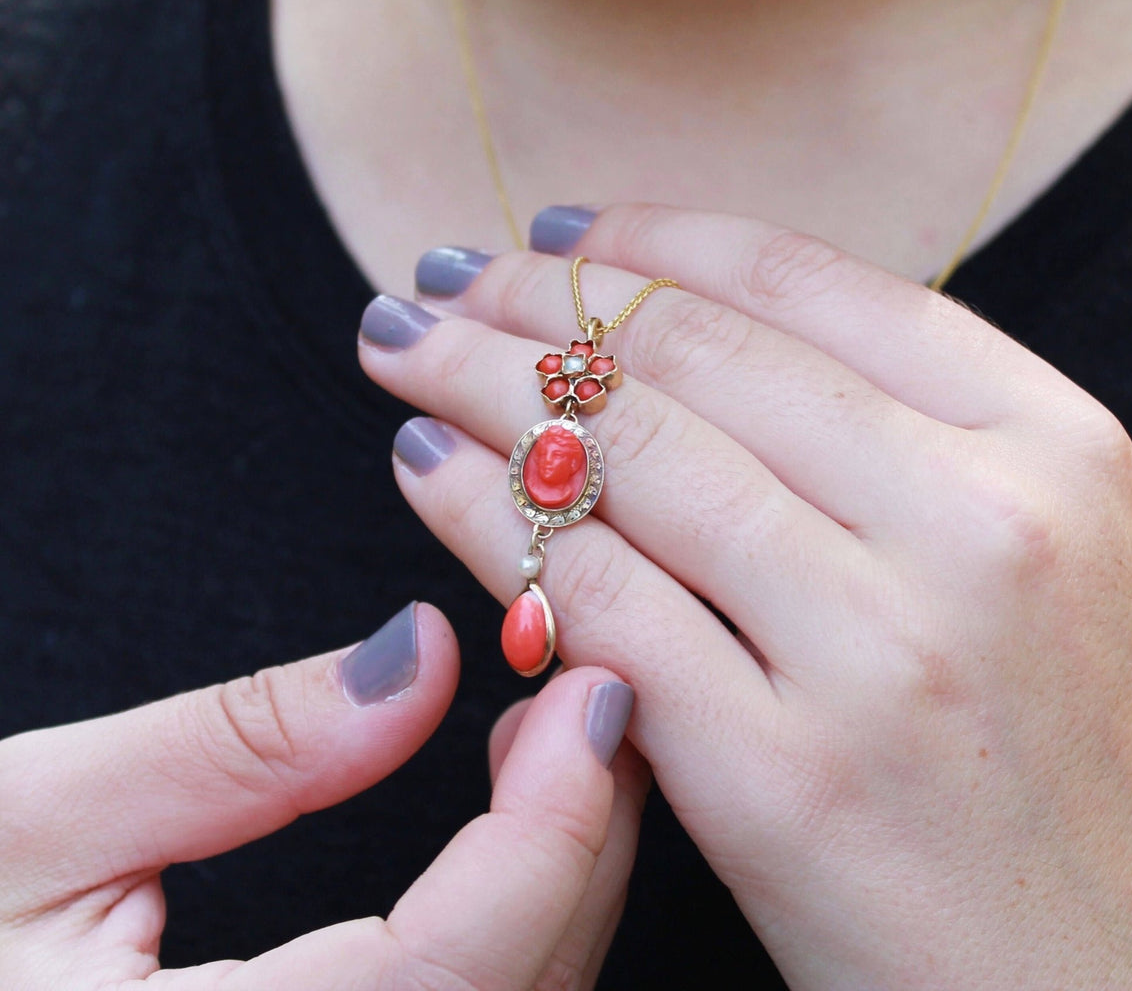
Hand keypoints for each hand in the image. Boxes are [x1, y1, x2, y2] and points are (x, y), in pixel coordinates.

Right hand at [0, 602, 646, 989]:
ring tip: (547, 755)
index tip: (592, 694)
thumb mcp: (25, 829)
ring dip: (564, 892)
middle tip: (585, 699)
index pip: (451, 974)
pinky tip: (504, 859)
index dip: (551, 828)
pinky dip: (523, 945)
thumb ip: (237, 746)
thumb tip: (420, 654)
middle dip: (583, 844)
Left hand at [360, 204, 1131, 987]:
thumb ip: (897, 434)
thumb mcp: (1038, 554)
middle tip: (449, 277)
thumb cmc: (1060, 759)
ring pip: (630, 457)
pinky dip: (486, 518)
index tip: (560, 234)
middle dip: (538, 298)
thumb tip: (692, 331)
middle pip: (698, 352)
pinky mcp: (785, 780)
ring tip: (408, 350)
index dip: (655, 238)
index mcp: (1048, 444)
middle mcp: (977, 525)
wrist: (1106, 980)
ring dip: (484, 383)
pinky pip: (597, 597)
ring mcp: (882, 651)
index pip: (807, 284)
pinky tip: (427, 471)